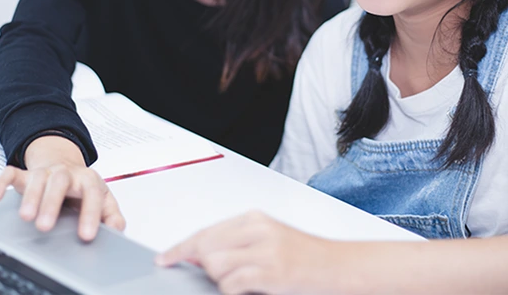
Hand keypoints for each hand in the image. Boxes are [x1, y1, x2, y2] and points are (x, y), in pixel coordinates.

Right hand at [0, 135, 125, 240]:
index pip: (91, 194)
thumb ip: (111, 214)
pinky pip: (12, 172)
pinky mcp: (25, 173)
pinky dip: (2, 182)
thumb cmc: (82, 186)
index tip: (86, 235)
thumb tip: (118, 229)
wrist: (64, 162)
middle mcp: (66, 173)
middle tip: (45, 226)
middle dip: (51, 204)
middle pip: (60, 183)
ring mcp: (45, 172)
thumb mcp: (102, 198)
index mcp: (87, 179)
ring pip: (37, 179)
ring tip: (25, 217)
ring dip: (30, 197)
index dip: (90, 214)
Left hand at [156, 211, 340, 294]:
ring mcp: (265, 251)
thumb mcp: (269, 242)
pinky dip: (231, 291)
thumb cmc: (307, 258)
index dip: (181, 247)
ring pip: (215, 266)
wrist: (342, 267)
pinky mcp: (272, 272)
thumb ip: (235, 244)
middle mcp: (258, 229)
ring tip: (245, 283)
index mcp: (255, 219)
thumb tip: (198, 256)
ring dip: (222, 282)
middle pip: (205, 248)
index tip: (165, 258)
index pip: (206, 232)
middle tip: (226, 278)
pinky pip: (232, 284)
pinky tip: (246, 290)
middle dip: (206, 268)